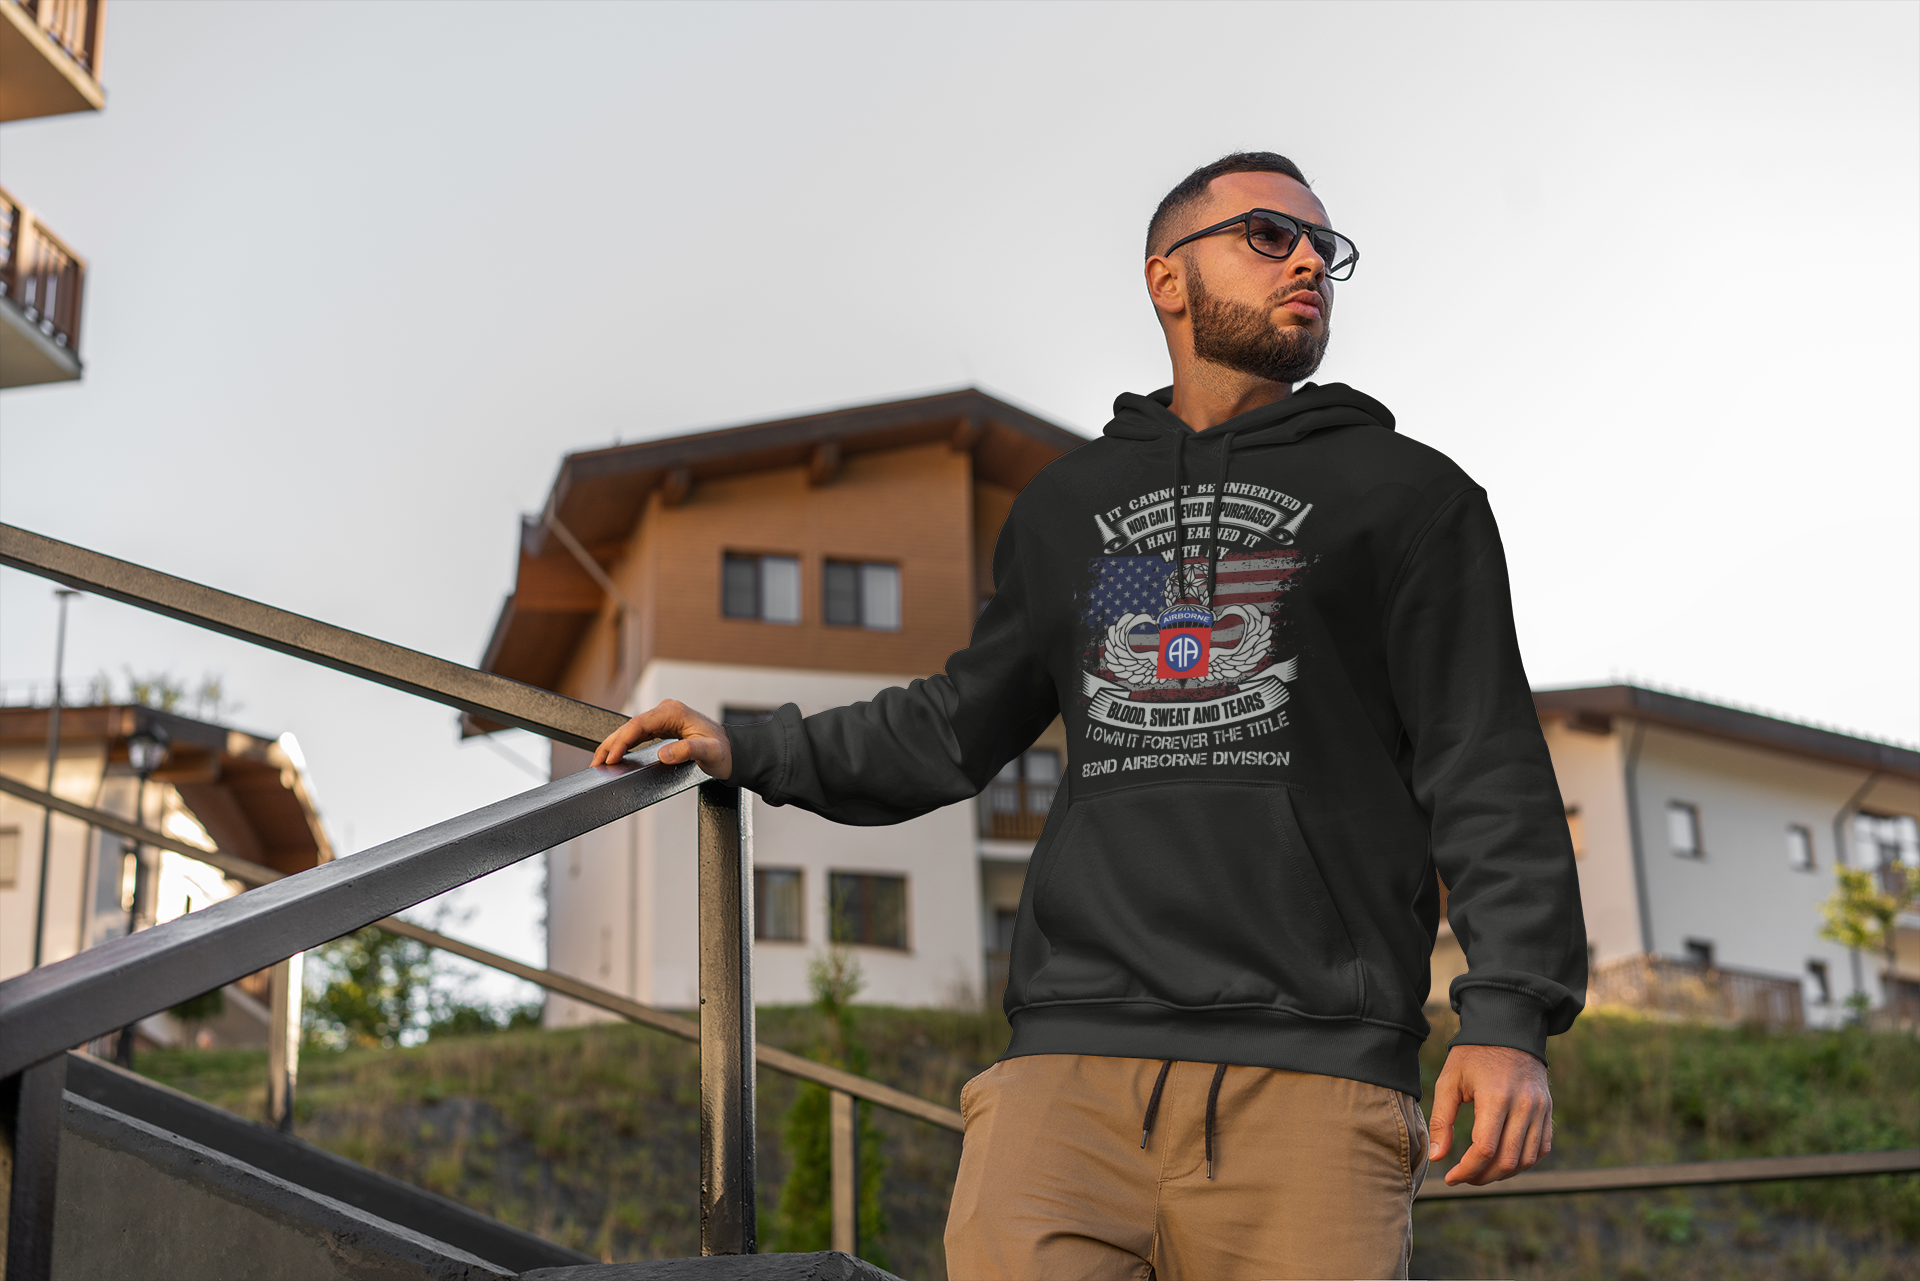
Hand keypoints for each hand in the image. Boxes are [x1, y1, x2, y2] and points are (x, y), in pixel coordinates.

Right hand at [590, 699, 733, 778]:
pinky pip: (638, 735)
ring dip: (614, 745)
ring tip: (599, 761)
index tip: (611, 757)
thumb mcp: (709, 752)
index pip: (639, 724)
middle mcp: (666, 712)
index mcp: (674, 712)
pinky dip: (624, 745)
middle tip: (596, 762)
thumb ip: (687, 751)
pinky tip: (615, 755)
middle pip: (630, 726)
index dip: (621, 741)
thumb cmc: (724, 752)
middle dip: (611, 744)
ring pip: (631, 730)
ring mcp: (663, 719)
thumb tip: (663, 753)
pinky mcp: (663, 728)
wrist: (733, 752)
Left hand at [1427, 1043, 1552, 1185]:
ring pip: (1527, 1159)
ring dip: (1503, 1174)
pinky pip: (1541, 1148)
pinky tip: (1503, 1161)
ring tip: (1481, 1173)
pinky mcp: (1548, 1111)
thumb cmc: (1473, 1055)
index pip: (1484, 1148)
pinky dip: (1524, 1162)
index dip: (1466, 1170)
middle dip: (1482, 1177)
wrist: (1508, 1030)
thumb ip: (1442, 1120)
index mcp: (1496, 1097)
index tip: (1450, 1177)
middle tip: (1464, 1178)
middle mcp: (1524, 1105)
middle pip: (1507, 1160)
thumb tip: (1437, 1157)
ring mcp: (1540, 1109)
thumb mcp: (1449, 1081)